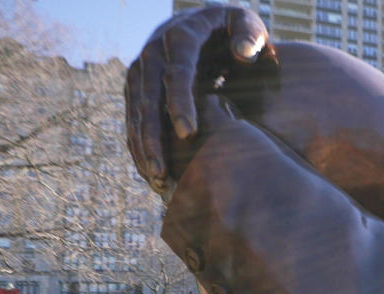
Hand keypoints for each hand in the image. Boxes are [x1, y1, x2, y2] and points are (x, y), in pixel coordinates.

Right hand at [125, 6, 270, 192]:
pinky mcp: (137, 87)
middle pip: (148, 98)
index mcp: (181, 37)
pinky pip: (133, 119)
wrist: (205, 23)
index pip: (177, 72)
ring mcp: (141, 70)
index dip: (179, 102)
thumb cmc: (234, 29)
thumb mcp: (247, 24)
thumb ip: (250, 35)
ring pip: (136, 113)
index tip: (187, 134)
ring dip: (143, 148)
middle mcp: (153, 52)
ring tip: (158, 181)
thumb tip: (244, 53)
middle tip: (163, 171)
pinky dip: (139, 146)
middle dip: (154, 137)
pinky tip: (150, 174)